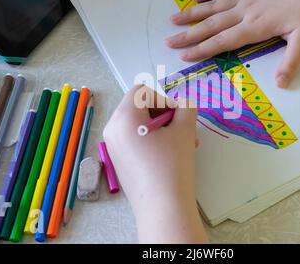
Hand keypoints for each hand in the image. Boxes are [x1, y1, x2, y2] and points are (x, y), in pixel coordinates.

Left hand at [103, 86, 207, 242]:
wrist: (163, 207)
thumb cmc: (172, 164)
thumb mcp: (184, 130)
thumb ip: (186, 108)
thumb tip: (184, 105)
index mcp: (124, 117)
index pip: (142, 91)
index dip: (163, 98)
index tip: (177, 117)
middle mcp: (113, 129)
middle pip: (139, 107)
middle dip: (164, 115)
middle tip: (183, 130)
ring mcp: (113, 146)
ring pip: (139, 124)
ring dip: (162, 128)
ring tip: (182, 144)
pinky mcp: (118, 160)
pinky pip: (134, 139)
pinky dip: (152, 140)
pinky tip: (170, 155)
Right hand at [166, 0, 299, 87]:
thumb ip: (290, 63)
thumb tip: (280, 85)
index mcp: (255, 26)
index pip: (222, 41)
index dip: (202, 49)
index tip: (184, 55)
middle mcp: (245, 11)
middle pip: (211, 24)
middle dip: (188, 35)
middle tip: (168, 41)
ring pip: (213, 6)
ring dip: (192, 13)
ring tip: (173, 19)